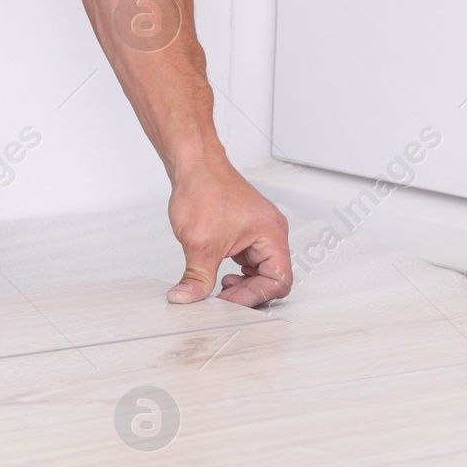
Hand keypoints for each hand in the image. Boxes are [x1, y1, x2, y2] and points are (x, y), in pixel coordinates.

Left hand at [166, 162, 291, 307]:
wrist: (193, 165)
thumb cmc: (204, 188)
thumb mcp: (199, 244)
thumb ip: (197, 277)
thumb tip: (188, 298)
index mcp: (272, 234)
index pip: (278, 281)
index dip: (252, 296)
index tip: (227, 301)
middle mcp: (271, 233)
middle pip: (272, 279)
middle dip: (246, 291)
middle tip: (221, 299)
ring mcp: (260, 231)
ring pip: (260, 271)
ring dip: (241, 283)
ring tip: (219, 285)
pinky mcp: (246, 231)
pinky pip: (249, 260)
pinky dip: (236, 271)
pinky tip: (219, 273)